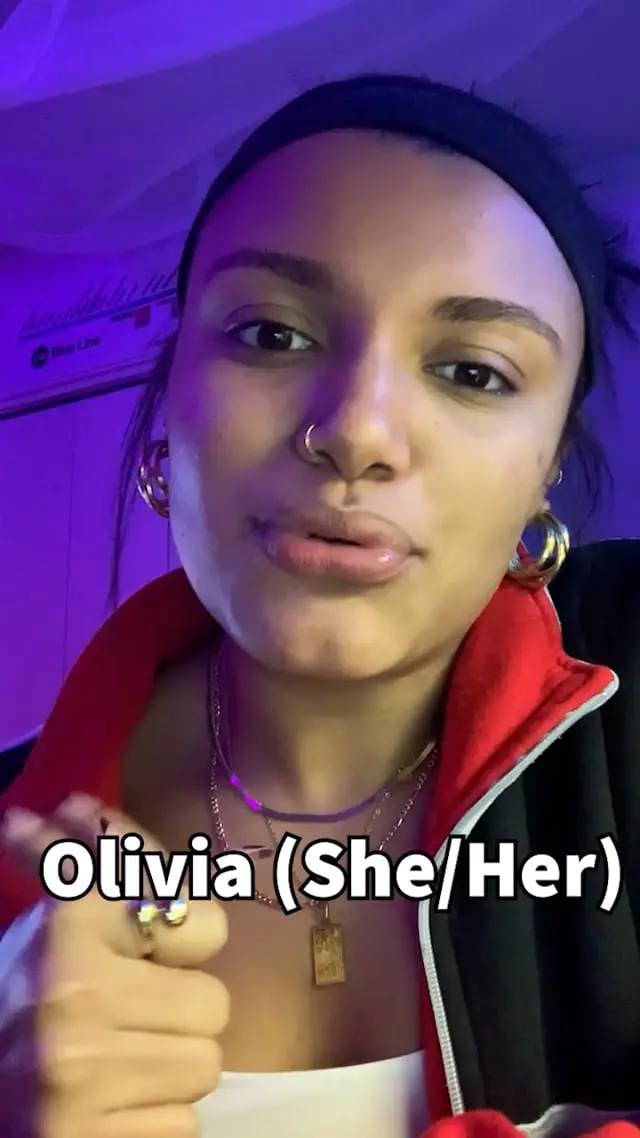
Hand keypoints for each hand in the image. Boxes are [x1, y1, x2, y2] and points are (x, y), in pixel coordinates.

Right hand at [0, 795, 228, 1137]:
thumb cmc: (14, 1001)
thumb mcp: (45, 926)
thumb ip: (88, 872)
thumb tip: (76, 808)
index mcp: (66, 931)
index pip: (200, 921)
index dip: (190, 937)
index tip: (159, 947)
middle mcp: (76, 999)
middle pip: (212, 1003)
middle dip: (178, 1011)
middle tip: (132, 1013)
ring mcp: (83, 1077)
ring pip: (203, 1066)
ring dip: (169, 1067)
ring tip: (119, 1061)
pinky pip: (183, 1125)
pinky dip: (155, 1120)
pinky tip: (110, 1106)